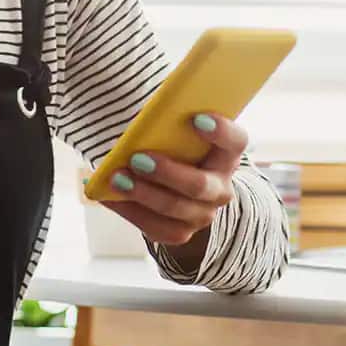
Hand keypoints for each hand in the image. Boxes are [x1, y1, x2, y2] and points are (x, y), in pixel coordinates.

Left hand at [99, 112, 248, 247]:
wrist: (173, 182)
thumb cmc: (171, 143)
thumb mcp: (174, 128)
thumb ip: (166, 118)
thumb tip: (138, 114)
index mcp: (225, 153)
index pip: (235, 141)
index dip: (221, 131)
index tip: (196, 119)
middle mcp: (220, 187)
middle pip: (200, 185)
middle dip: (167, 173)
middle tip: (138, 158)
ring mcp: (202, 213)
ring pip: (175, 209)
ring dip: (144, 194)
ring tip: (117, 179)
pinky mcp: (181, 231)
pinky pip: (157, 228)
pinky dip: (130, 211)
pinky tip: (110, 196)